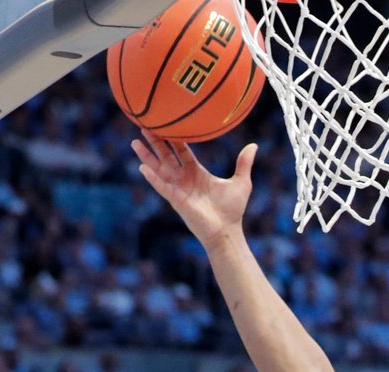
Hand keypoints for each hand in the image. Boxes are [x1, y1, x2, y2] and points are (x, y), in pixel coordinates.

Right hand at [131, 133, 256, 245]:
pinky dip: (153, 178)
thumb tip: (254, 146)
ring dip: (147, 156)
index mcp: (197, 173)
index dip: (174, 139)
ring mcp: (178, 189)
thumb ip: (244, 163)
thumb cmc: (232, 209)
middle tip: (145, 125)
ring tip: (135, 142)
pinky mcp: (176, 200)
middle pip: (166, 156)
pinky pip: (162, 187)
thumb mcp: (241, 182)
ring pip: (159, 169)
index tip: (167, 124)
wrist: (227, 230)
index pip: (182, 152)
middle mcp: (184, 179)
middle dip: (156, 142)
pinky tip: (142, 168)